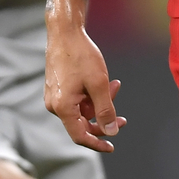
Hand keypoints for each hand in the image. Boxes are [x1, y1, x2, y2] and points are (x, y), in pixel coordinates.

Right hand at [44, 25, 126, 151]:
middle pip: (83, 123)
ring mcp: (55, 96)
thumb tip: (111, 133)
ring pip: (82, 110)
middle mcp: (55, 105)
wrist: (65, 32)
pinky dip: (92, 95)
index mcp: (62, 107)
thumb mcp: (99, 84)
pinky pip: (77, 100)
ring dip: (100, 102)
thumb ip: (106, 110)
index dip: (97, 143)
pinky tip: (105, 81)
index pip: (80, 136)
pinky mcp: (58, 88)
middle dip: (104, 120)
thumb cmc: (81, 55)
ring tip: (116, 85)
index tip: (112, 146)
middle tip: (123, 119)